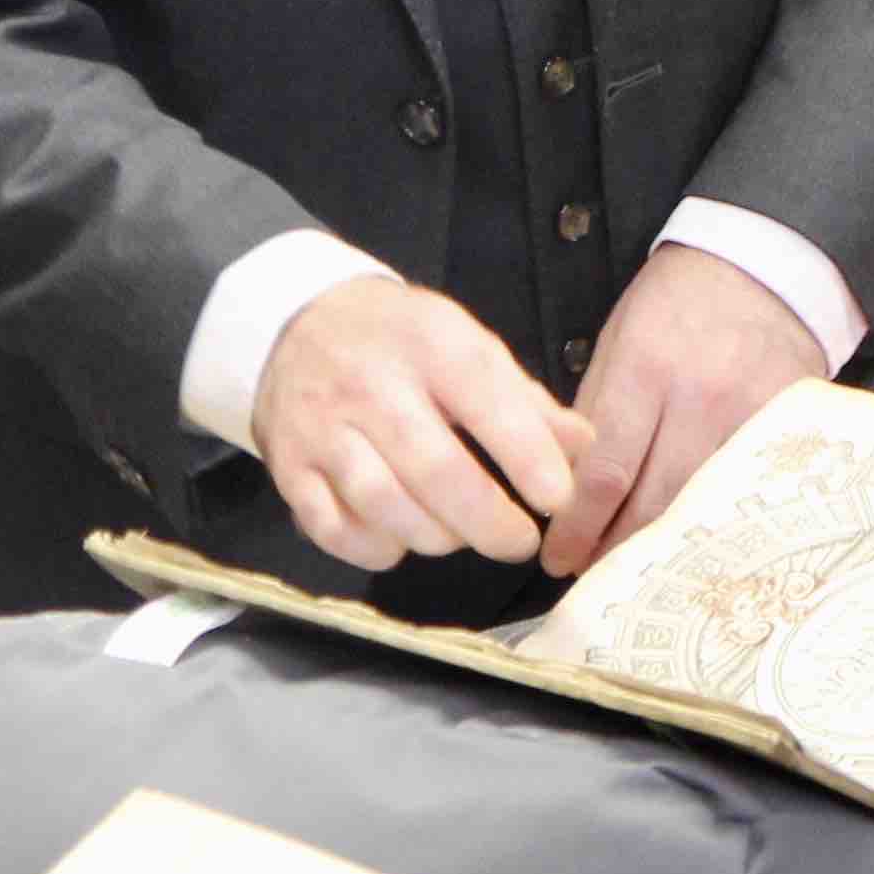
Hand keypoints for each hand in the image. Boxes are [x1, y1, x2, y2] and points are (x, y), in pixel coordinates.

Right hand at [251, 275, 590, 577]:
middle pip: (434, 469)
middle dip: (487, 519)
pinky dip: (373, 548)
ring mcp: (324, 430)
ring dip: (434, 536)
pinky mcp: (289, 468)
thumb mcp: (469, 346)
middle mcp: (373, 387)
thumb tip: (585, 448)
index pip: (488, 403)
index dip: (528, 458)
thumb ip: (526, 402)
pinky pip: (330, 528)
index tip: (559, 499)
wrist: (300, 326)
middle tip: (520, 543)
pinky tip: (401, 541)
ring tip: (462, 536)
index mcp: (433, 346)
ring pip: (382, 504)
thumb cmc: (405, 342)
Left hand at [544, 241, 830, 574]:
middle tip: (593, 577)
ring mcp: (752, 414)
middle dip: (616, 551)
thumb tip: (567, 495)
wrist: (760, 266)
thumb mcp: (617, 344)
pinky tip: (696, 540)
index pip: (604, 476)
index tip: (556, 559)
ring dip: (665, 546)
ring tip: (638, 570)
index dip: (576, 530)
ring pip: (703, 507)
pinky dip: (718, 520)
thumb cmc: (675, 305)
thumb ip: (595, 417)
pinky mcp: (789, 424)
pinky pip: (749, 490)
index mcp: (645, 371)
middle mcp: (700, 397)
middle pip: (653, 504)